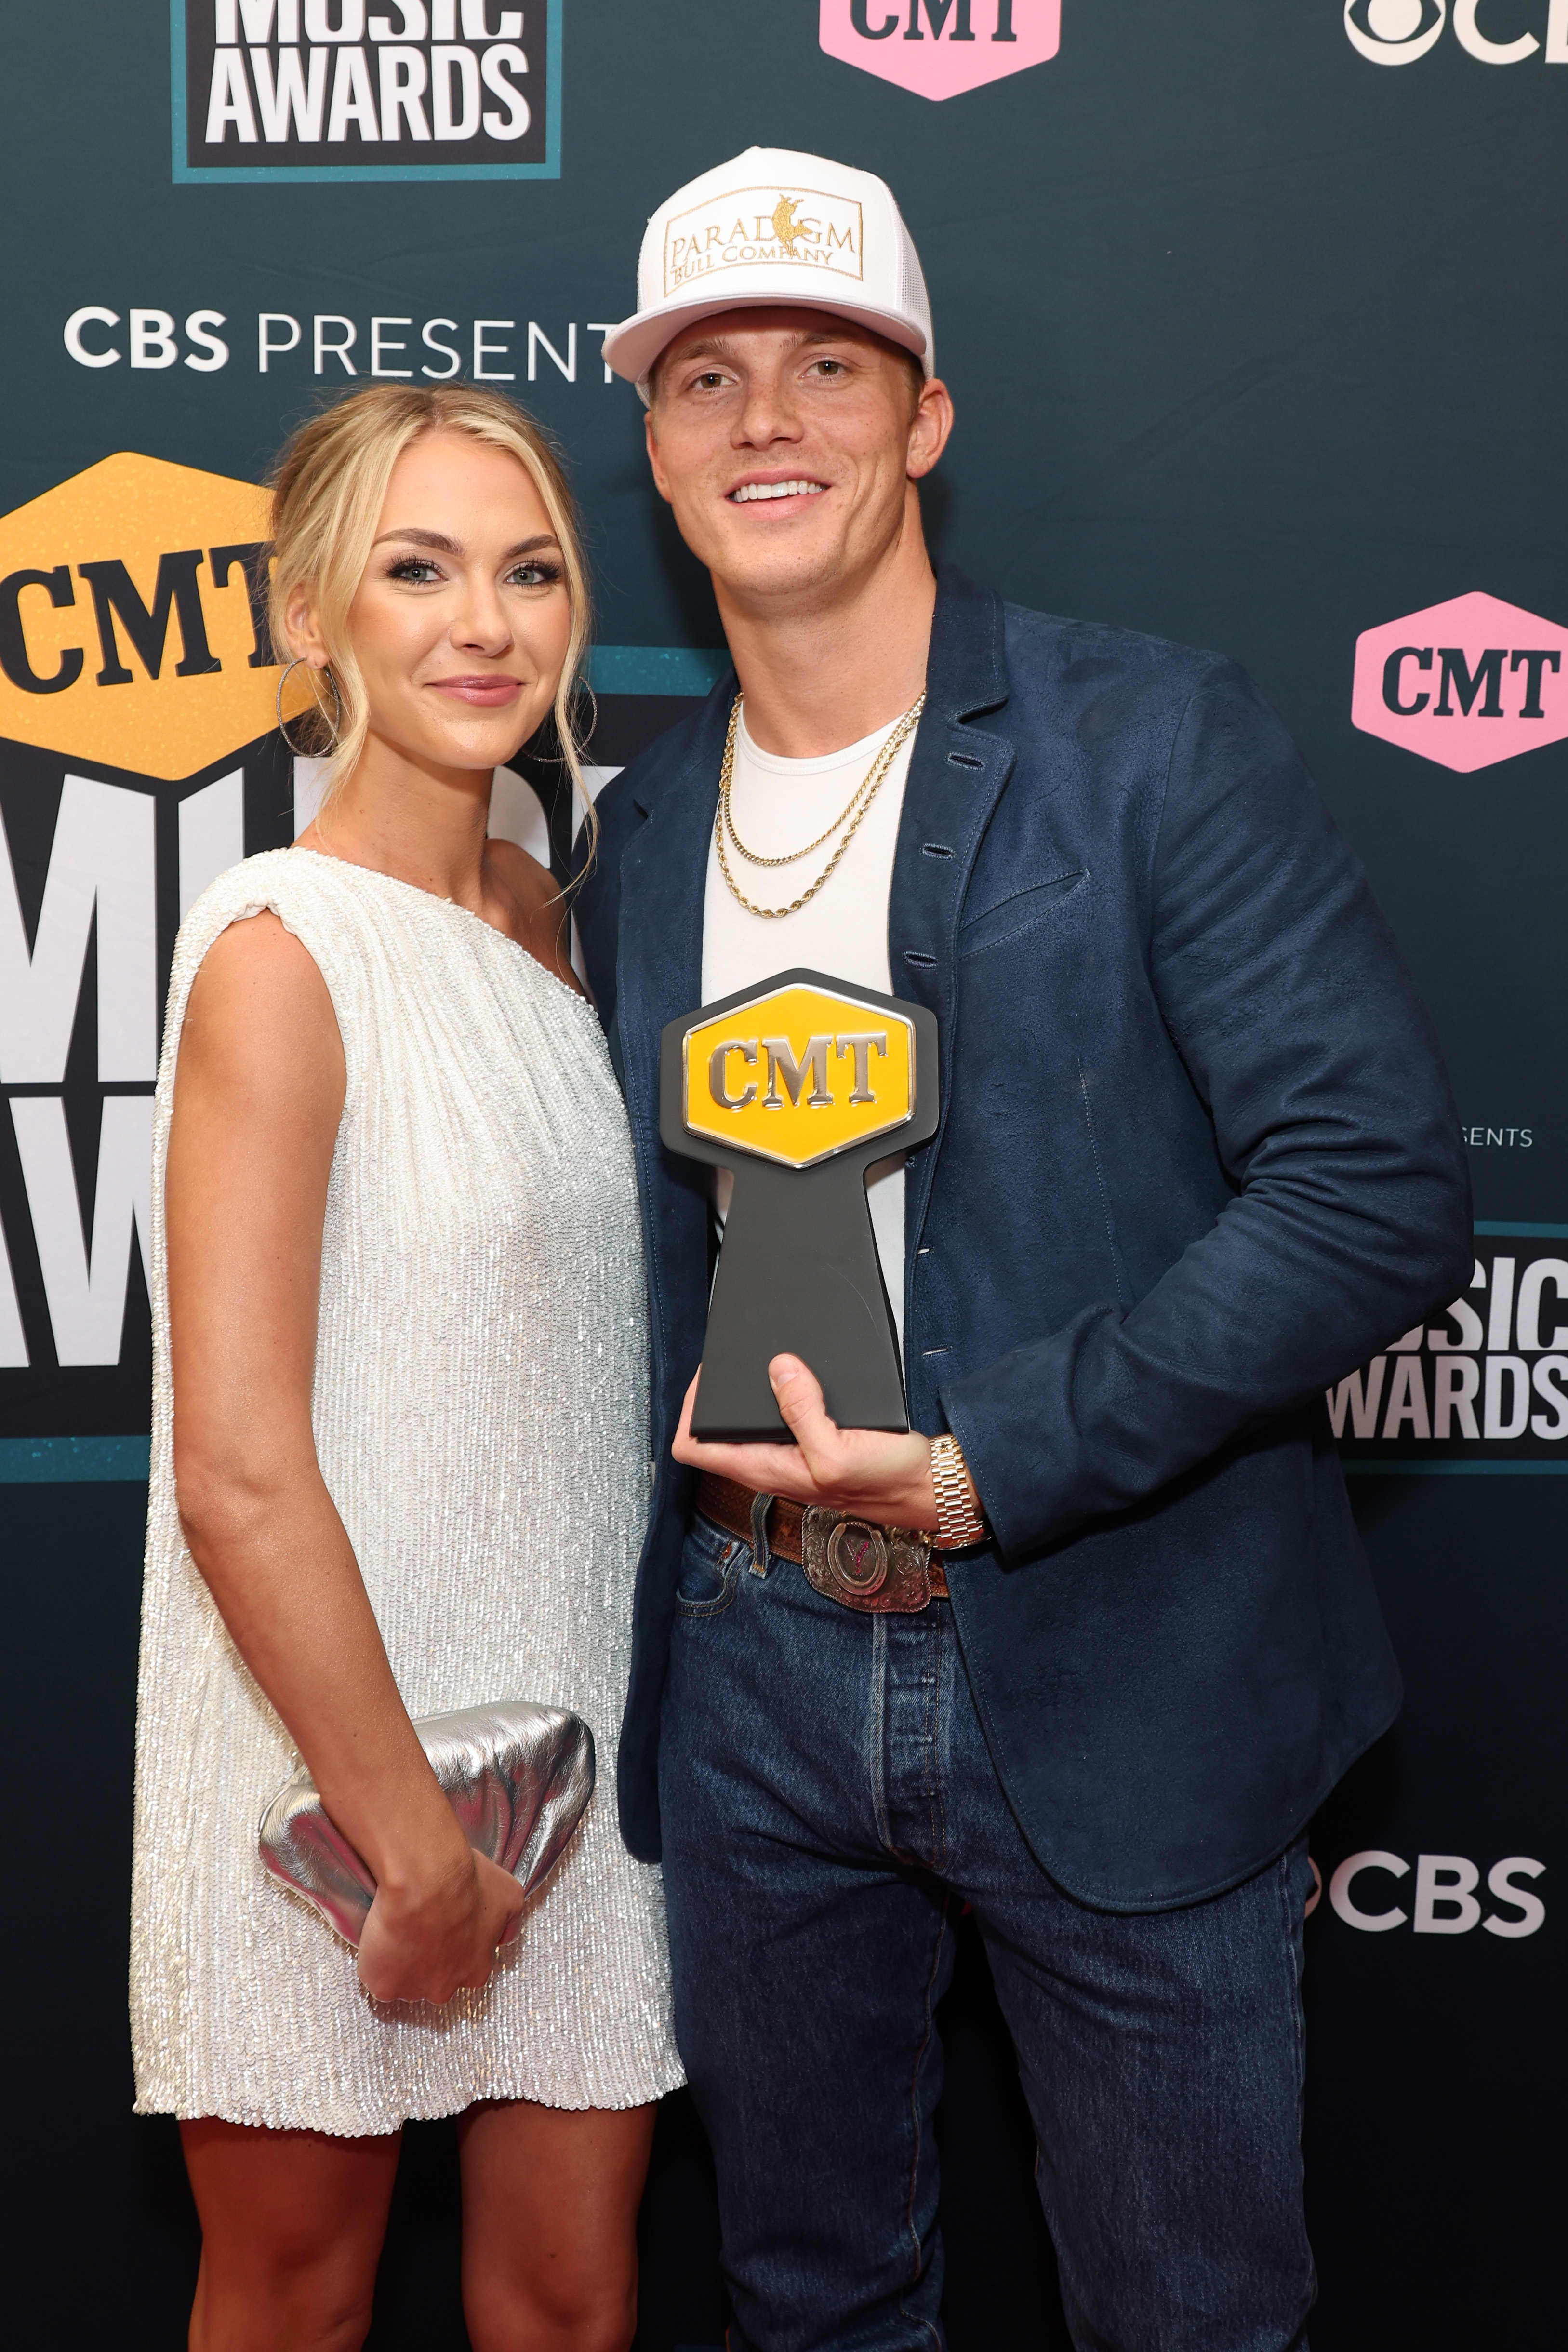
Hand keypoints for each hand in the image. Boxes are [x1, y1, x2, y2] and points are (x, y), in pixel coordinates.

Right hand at [356, 1841, 524, 2004]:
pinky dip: (376, 1962)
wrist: (425, 1879)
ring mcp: (413, 1990)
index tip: (445, 1929)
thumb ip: (509, 1922)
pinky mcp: (384, 1985)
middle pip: (435, 1982)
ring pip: (405, 1982)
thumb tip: (505, 1936)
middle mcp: (446, 1989)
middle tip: (420, 1927)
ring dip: (401, 1962)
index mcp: (476, 1972)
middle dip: (428, 1961)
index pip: (466, 1971)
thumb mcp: (509, 1896)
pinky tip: (380, 1937)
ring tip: (398, 1929)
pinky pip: (378, 1978)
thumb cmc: (466, 1882)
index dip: (454, 1949)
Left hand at [671, 1354, 939, 1529]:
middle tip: (730, 1357)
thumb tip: (779, 1369)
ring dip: (751, 1389)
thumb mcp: (839, 1450)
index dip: (688, 1410)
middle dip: (716, 1391)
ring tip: (760, 1358)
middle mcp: (771, 1463)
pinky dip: (784, 1389)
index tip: (707, 1376)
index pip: (692, 1448)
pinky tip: (799, 1372)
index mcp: (765, 1469)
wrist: (929, 1486)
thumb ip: (804, 1412)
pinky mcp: (814, 1442)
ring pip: (749, 1419)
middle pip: (716, 1429)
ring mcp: (791, 1454)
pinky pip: (783, 1413)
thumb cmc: (889, 1482)